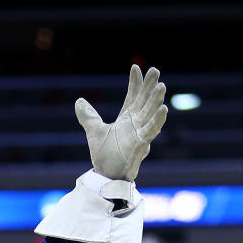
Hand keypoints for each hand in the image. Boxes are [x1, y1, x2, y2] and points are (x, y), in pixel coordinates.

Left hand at [75, 65, 167, 181]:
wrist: (105, 174)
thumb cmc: (104, 155)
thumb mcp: (94, 131)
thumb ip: (88, 116)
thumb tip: (79, 101)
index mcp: (126, 119)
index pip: (133, 97)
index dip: (135, 83)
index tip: (135, 68)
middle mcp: (135, 124)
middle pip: (145, 101)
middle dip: (150, 86)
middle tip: (155, 70)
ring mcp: (139, 133)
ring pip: (150, 113)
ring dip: (156, 100)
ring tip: (162, 86)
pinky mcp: (141, 145)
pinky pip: (151, 131)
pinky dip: (157, 120)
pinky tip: (163, 109)